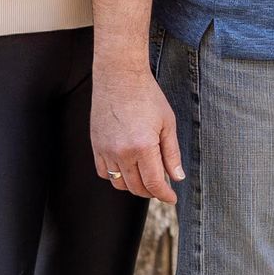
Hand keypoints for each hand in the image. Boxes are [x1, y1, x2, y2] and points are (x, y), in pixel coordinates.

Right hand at [91, 68, 184, 201]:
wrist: (119, 76)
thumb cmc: (147, 96)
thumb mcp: (167, 123)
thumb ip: (172, 153)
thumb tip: (177, 178)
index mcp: (143, 147)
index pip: (154, 183)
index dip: (165, 195)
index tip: (172, 198)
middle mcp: (122, 152)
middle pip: (136, 187)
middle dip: (151, 192)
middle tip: (162, 187)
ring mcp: (106, 150)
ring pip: (119, 183)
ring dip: (134, 186)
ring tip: (146, 179)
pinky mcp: (95, 145)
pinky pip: (103, 172)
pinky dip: (116, 177)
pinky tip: (127, 170)